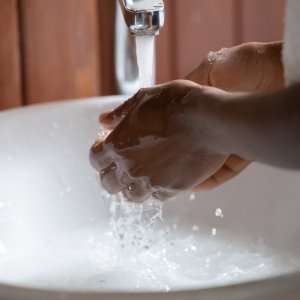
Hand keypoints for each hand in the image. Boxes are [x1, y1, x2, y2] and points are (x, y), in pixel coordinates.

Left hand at [90, 80, 230, 201]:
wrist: (211, 120)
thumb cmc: (179, 105)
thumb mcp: (144, 99)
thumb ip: (120, 113)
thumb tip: (103, 121)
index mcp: (119, 144)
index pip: (95, 160)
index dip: (99, 154)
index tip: (106, 148)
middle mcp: (131, 166)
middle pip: (109, 184)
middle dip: (110, 175)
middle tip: (118, 167)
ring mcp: (152, 180)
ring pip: (131, 196)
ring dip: (131, 187)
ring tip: (138, 176)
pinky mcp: (172, 188)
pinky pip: (157, 197)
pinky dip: (155, 190)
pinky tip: (160, 178)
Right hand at [186, 42, 283, 189]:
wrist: (281, 73)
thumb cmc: (248, 65)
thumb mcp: (212, 69)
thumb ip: (194, 83)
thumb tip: (174, 98)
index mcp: (213, 101)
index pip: (191, 121)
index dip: (178, 131)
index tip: (166, 141)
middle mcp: (223, 119)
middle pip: (201, 142)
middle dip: (188, 153)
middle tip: (172, 164)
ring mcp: (235, 133)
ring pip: (213, 157)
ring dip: (199, 168)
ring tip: (183, 179)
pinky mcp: (248, 145)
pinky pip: (230, 166)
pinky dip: (216, 176)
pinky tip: (201, 183)